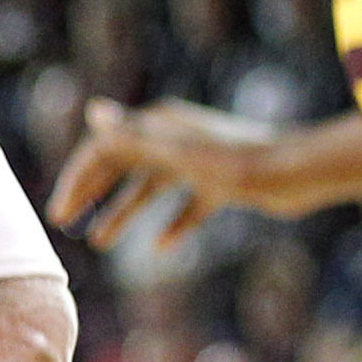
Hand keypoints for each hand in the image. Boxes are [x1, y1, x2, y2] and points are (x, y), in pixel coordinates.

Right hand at [49, 98, 284, 245]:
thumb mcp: (177, 152)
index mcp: (159, 125)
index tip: (60, 209)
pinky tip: (163, 248)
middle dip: (92, 194)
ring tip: (100, 243)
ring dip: (123, 214)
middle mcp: (174, 139)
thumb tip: (92, 112)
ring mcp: (197, 162)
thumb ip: (132, 136)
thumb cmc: (237, 160)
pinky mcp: (220, 183)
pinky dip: (172, 225)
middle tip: (65, 221)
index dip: (78, 177)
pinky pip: (187, 206)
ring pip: (149, 189)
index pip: (104, 148)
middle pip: (121, 166)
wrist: (300, 172)